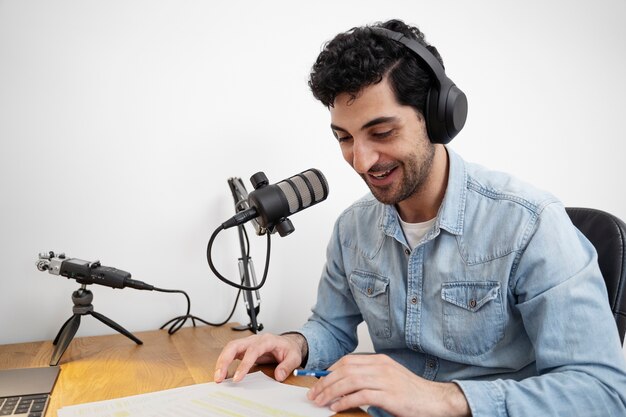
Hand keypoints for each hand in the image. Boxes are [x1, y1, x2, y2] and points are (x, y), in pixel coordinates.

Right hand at [213, 332, 306, 382]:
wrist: (287, 343)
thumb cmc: (289, 348)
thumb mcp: (294, 357)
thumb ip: (287, 366)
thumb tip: (279, 375)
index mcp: (267, 340)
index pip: (252, 350)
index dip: (243, 364)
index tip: (237, 378)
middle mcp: (254, 339)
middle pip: (235, 345)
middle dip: (224, 360)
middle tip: (219, 376)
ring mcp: (248, 343)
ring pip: (230, 348)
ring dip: (221, 361)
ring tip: (218, 377)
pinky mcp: (244, 348)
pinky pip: (231, 352)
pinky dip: (224, 362)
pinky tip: (221, 372)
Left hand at [307, 354, 469, 416]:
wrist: (435, 400)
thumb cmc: (411, 393)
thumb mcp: (388, 379)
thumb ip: (369, 378)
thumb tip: (344, 386)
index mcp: (379, 361)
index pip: (347, 361)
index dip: (330, 371)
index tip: (319, 382)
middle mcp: (380, 367)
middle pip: (344, 370)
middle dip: (325, 382)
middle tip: (314, 394)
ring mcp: (385, 380)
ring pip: (349, 381)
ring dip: (330, 392)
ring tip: (320, 402)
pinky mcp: (389, 395)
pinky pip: (360, 396)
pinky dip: (345, 401)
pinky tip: (336, 407)